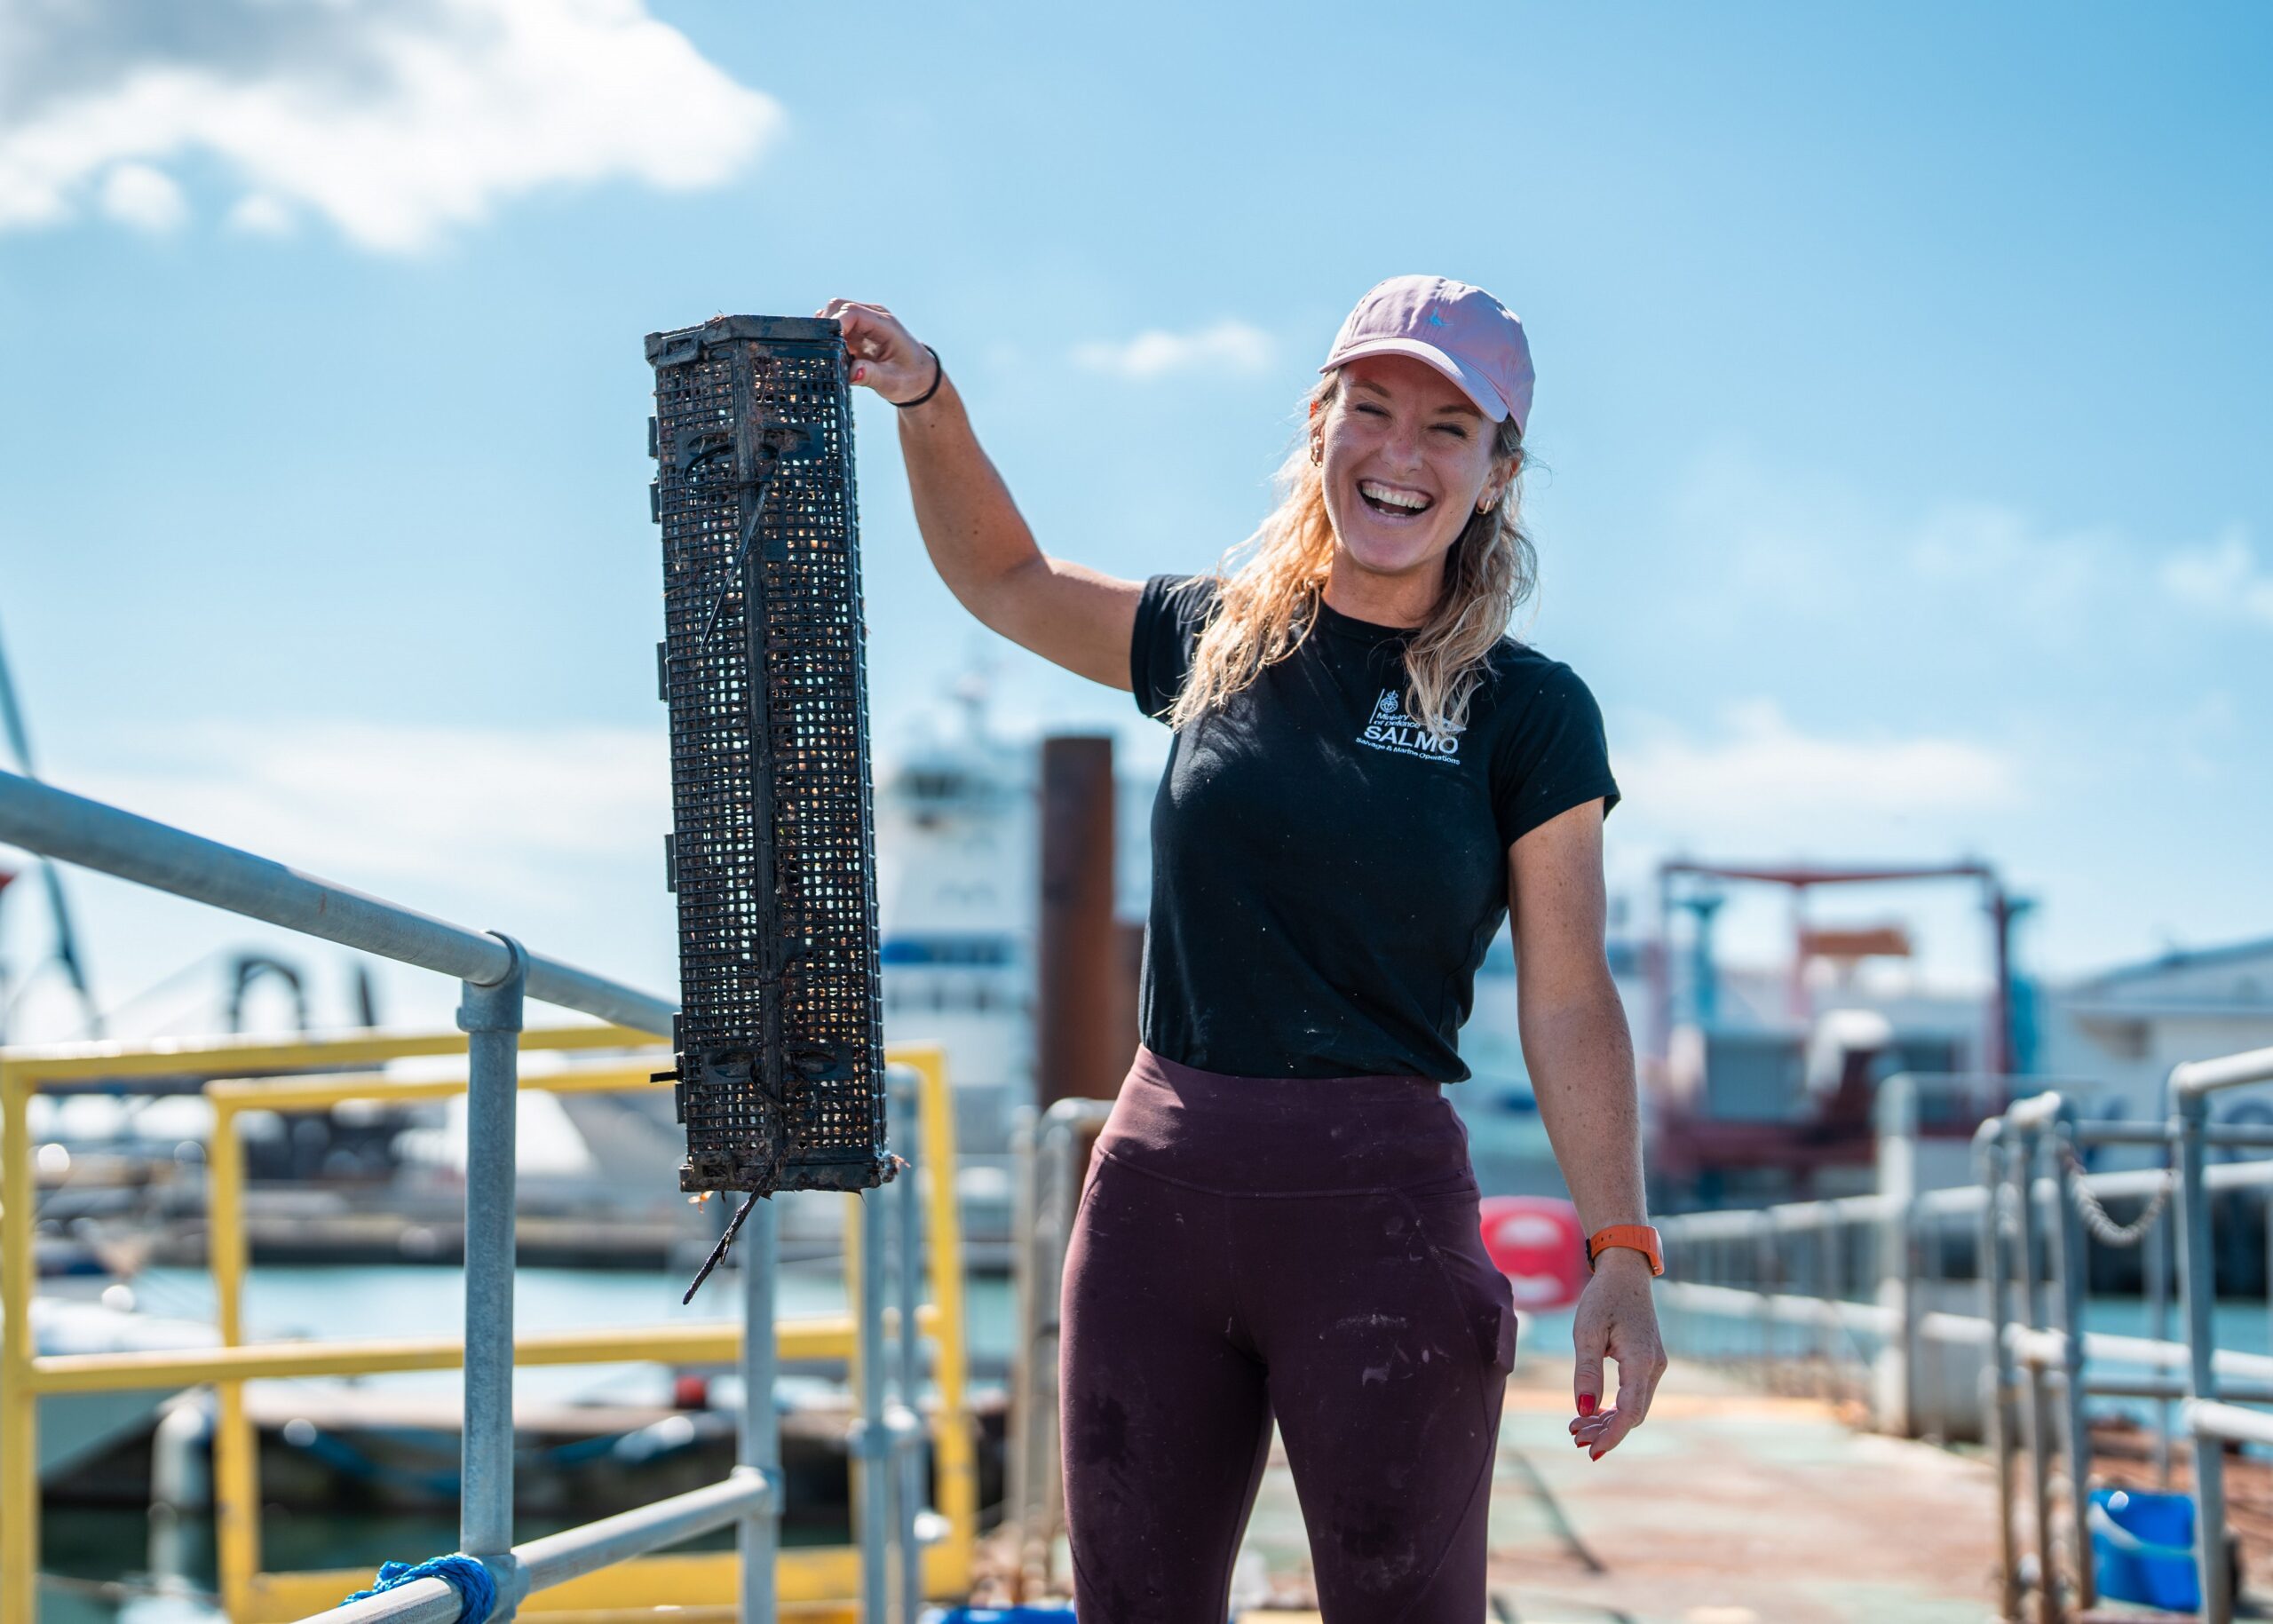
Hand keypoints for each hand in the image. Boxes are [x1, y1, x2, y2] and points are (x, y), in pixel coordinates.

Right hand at [814, 297, 933, 403]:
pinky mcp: (857, 332)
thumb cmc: (911, 379)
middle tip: (822, 351)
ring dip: (826, 333)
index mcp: (885, 324)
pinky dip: (828, 338)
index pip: (852, 312)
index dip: (835, 323)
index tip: (825, 343)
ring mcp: (865, 323)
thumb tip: (852, 373)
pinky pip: (836, 327)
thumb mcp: (893, 382)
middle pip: (839, 307)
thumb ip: (872, 376)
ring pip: (834, 315)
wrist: (920, 379)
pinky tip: (832, 355)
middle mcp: (874, 317)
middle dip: (825, 326)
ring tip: (828, 355)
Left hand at [1566, 1247, 1665, 1460]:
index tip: (1590, 1451)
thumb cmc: (1603, 1298)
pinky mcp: (1648, 1361)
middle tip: (1574, 1438)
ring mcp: (1654, 1365)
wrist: (1625, 1272)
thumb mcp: (1586, 1333)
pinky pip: (1634, 1393)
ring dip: (1608, 1420)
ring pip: (1634, 1406)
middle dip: (1605, 1430)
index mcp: (1641, 1361)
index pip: (1630, 1412)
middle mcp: (1653, 1367)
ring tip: (1576, 1429)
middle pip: (1633, 1414)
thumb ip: (1587, 1372)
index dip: (1611, 1435)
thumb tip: (1584, 1410)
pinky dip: (1614, 1406)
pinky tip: (1592, 1412)